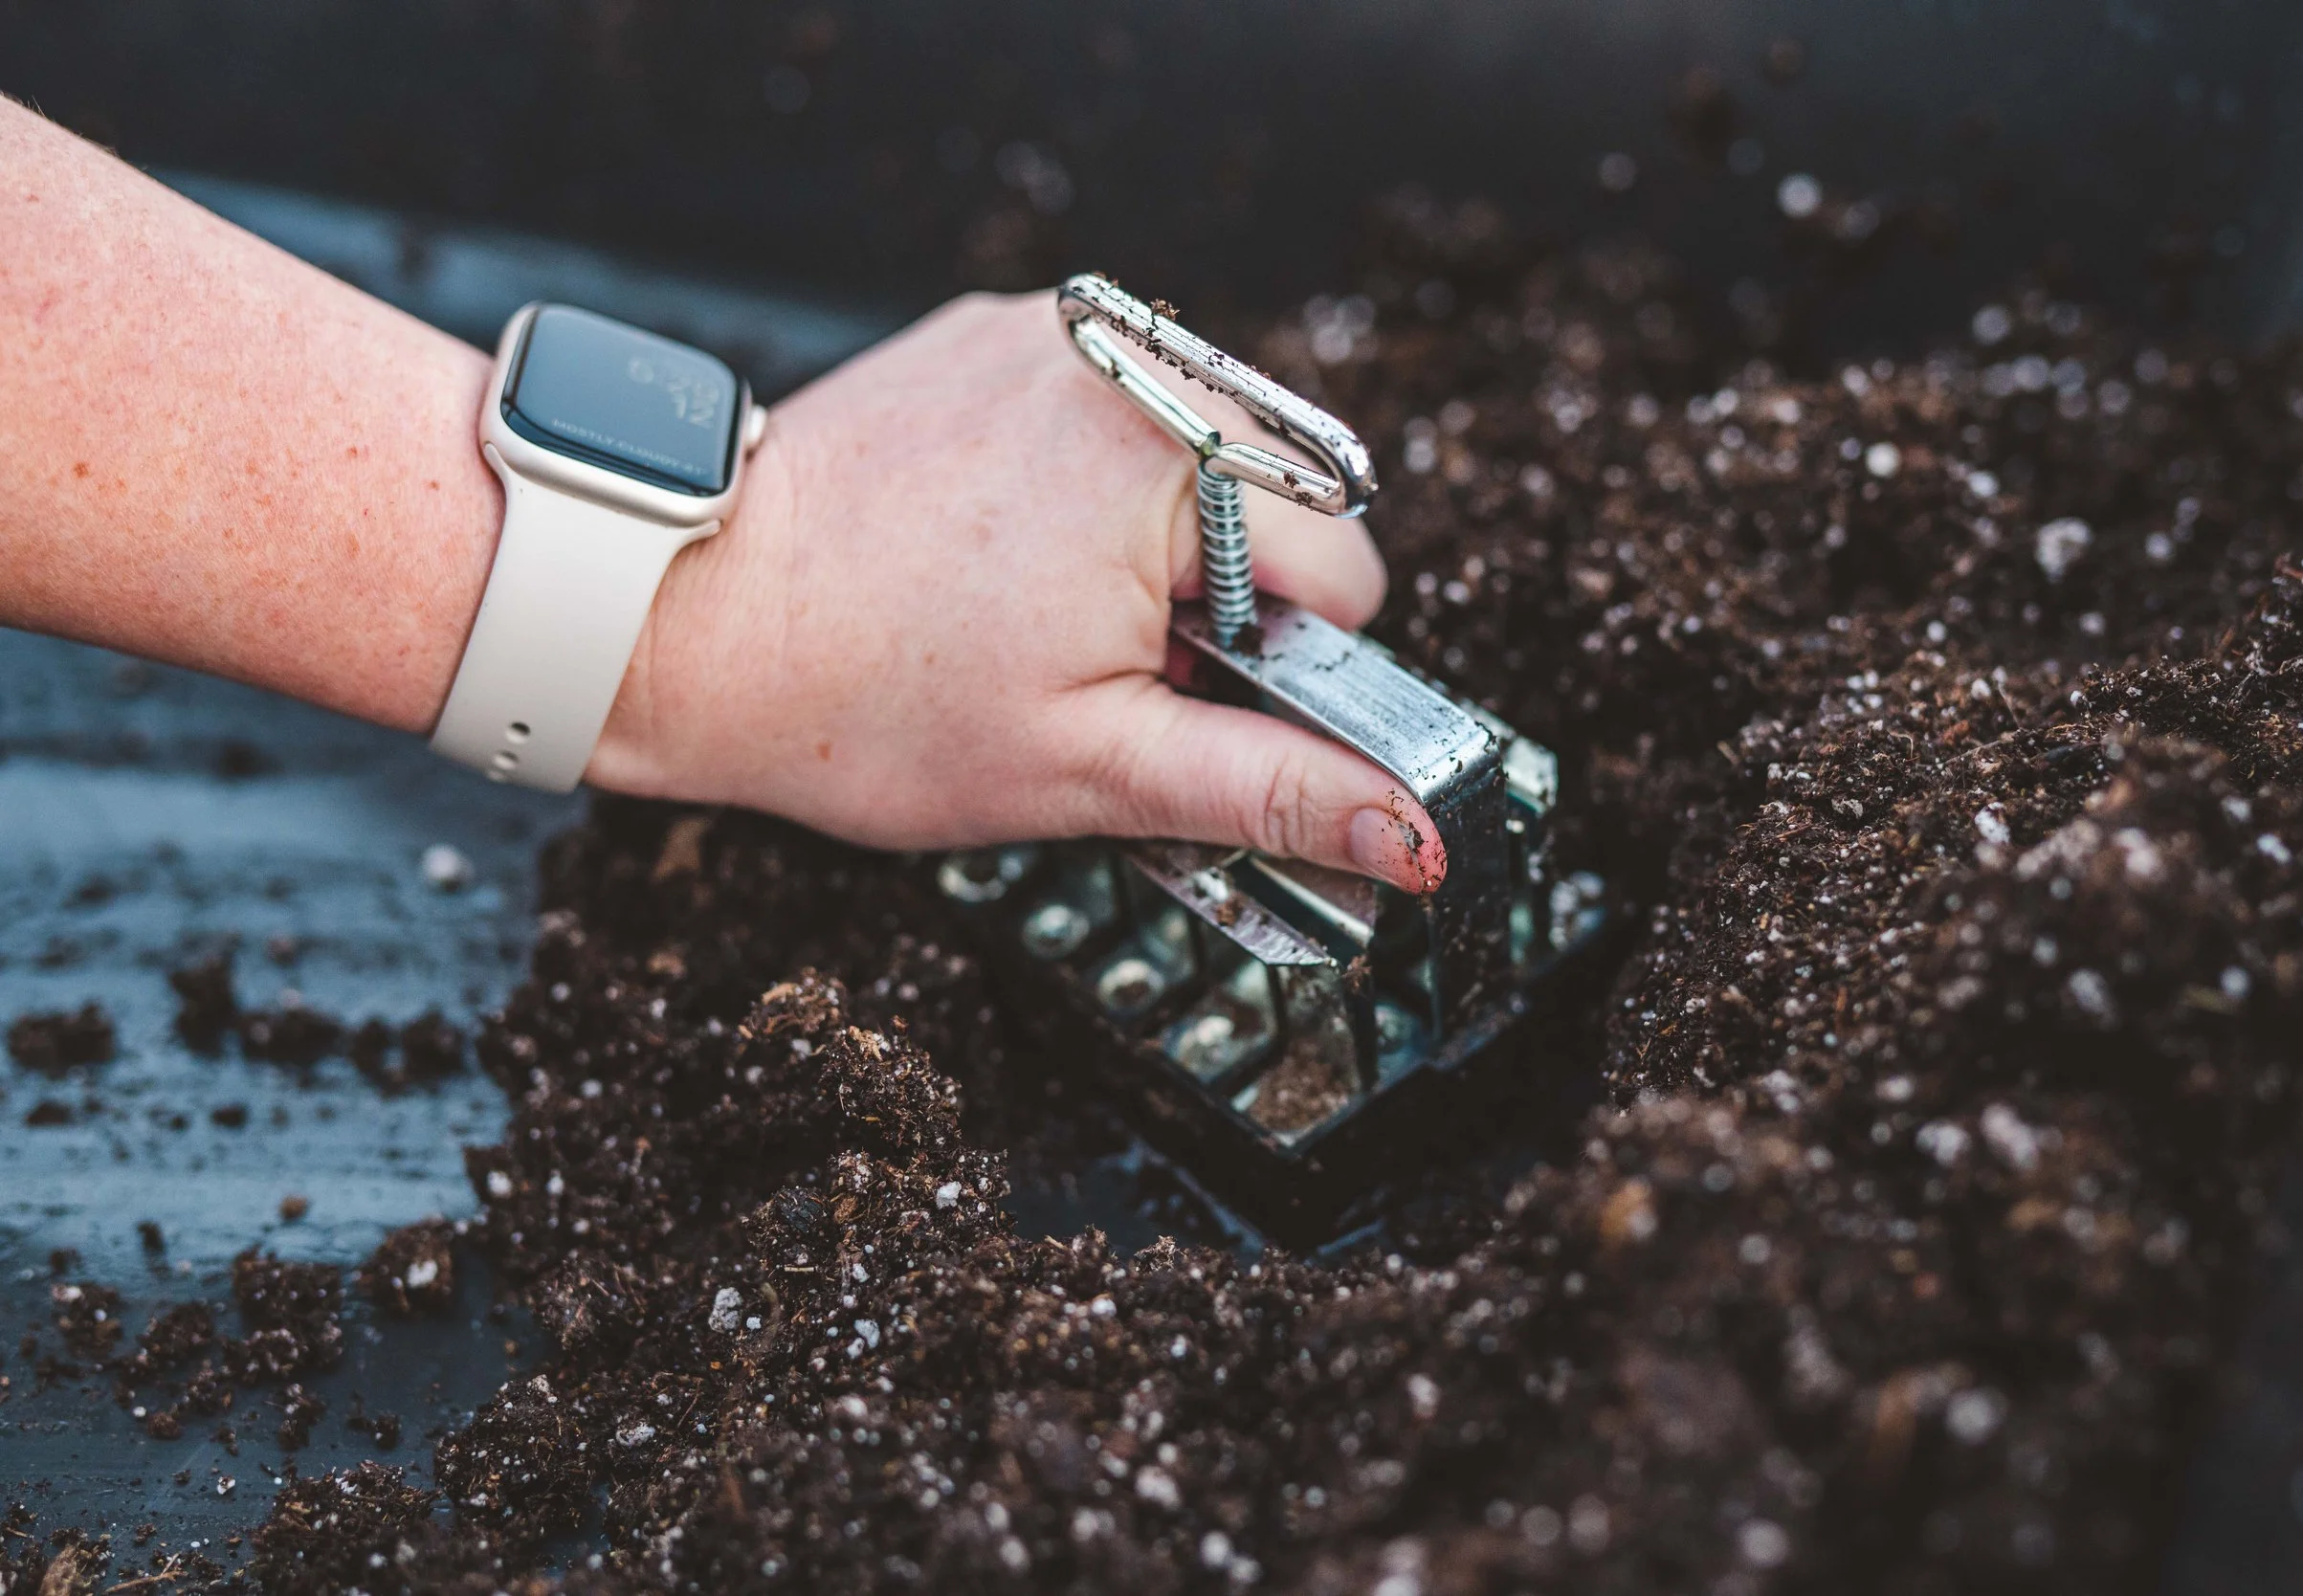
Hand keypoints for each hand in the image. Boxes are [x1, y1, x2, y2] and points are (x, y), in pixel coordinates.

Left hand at [586, 291, 1446, 892]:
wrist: (681, 617)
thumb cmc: (862, 700)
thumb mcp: (1091, 770)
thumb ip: (1271, 790)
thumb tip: (1414, 834)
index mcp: (1176, 468)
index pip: (1343, 575)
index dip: (1273, 664)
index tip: (1174, 694)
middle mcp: (1130, 364)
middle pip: (1280, 504)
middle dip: (1215, 594)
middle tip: (1092, 657)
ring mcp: (1061, 332)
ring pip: (1205, 456)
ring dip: (1159, 535)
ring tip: (1037, 599)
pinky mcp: (1002, 327)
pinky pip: (1114, 406)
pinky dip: (1087, 480)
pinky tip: (1002, 541)